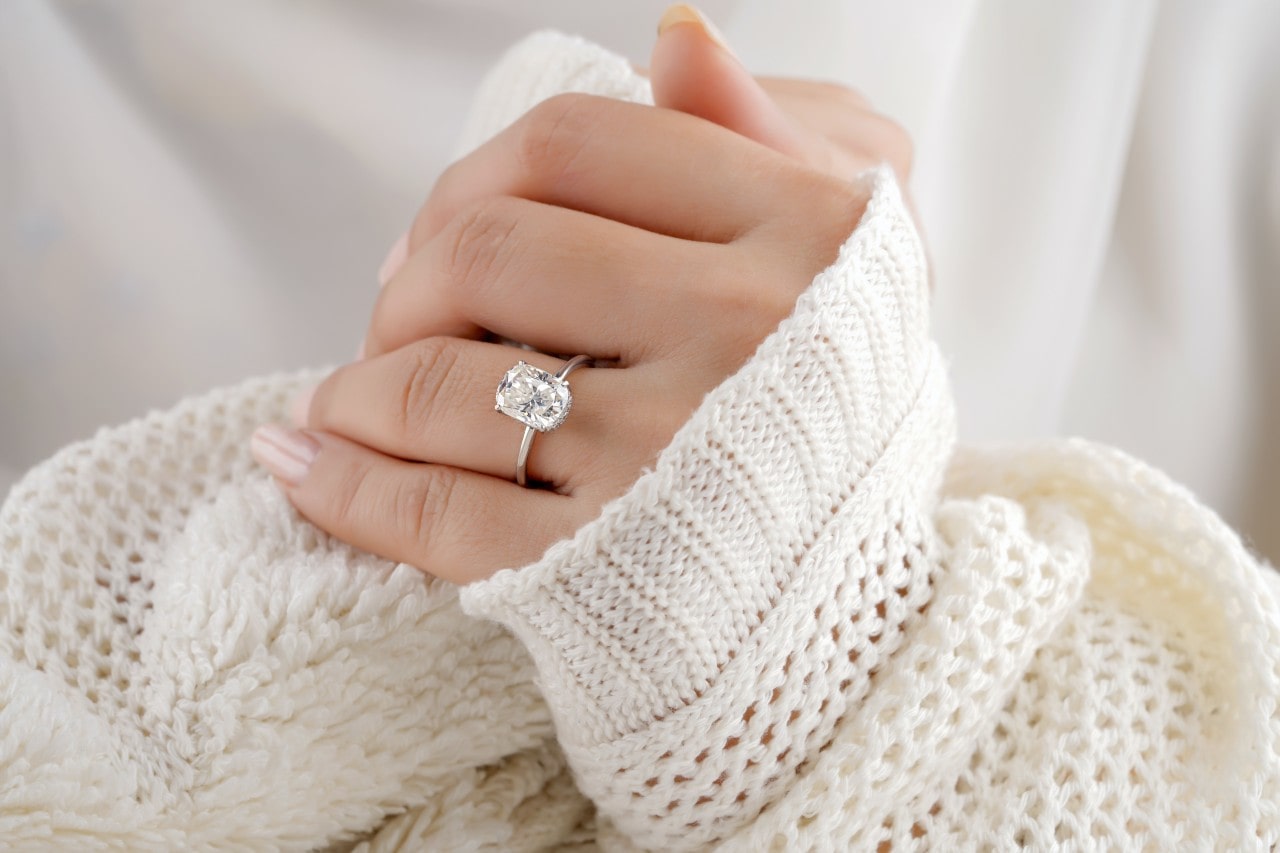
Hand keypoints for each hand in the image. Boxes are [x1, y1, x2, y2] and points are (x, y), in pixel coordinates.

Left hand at [251, 9, 913, 583]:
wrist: (862, 616)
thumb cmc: (838, 426)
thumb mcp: (852, 268)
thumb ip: (764, 140)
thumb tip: (676, 35)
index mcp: (803, 235)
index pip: (574, 142)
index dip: (475, 173)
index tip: (448, 225)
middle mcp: (744, 336)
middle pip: (486, 248)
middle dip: (405, 280)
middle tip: (397, 319)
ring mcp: (672, 454)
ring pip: (442, 379)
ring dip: (357, 386)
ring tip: (344, 401)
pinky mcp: (610, 569)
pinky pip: (436, 512)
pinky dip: (345, 487)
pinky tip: (308, 468)